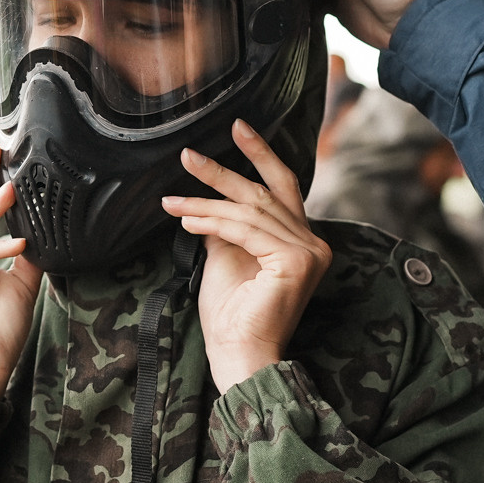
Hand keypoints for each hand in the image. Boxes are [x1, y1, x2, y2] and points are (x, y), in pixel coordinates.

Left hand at [162, 121, 333, 391]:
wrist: (239, 354)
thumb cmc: (231, 316)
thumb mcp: (225, 257)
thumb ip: (226, 226)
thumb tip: (208, 199)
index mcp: (302, 242)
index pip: (282, 188)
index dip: (261, 155)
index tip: (238, 128)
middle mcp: (314, 244)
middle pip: (263, 194)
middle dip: (223, 172)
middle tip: (188, 154)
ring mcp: (309, 252)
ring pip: (248, 212)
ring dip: (204, 203)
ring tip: (170, 201)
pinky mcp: (296, 261)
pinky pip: (245, 230)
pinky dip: (212, 222)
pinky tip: (187, 221)